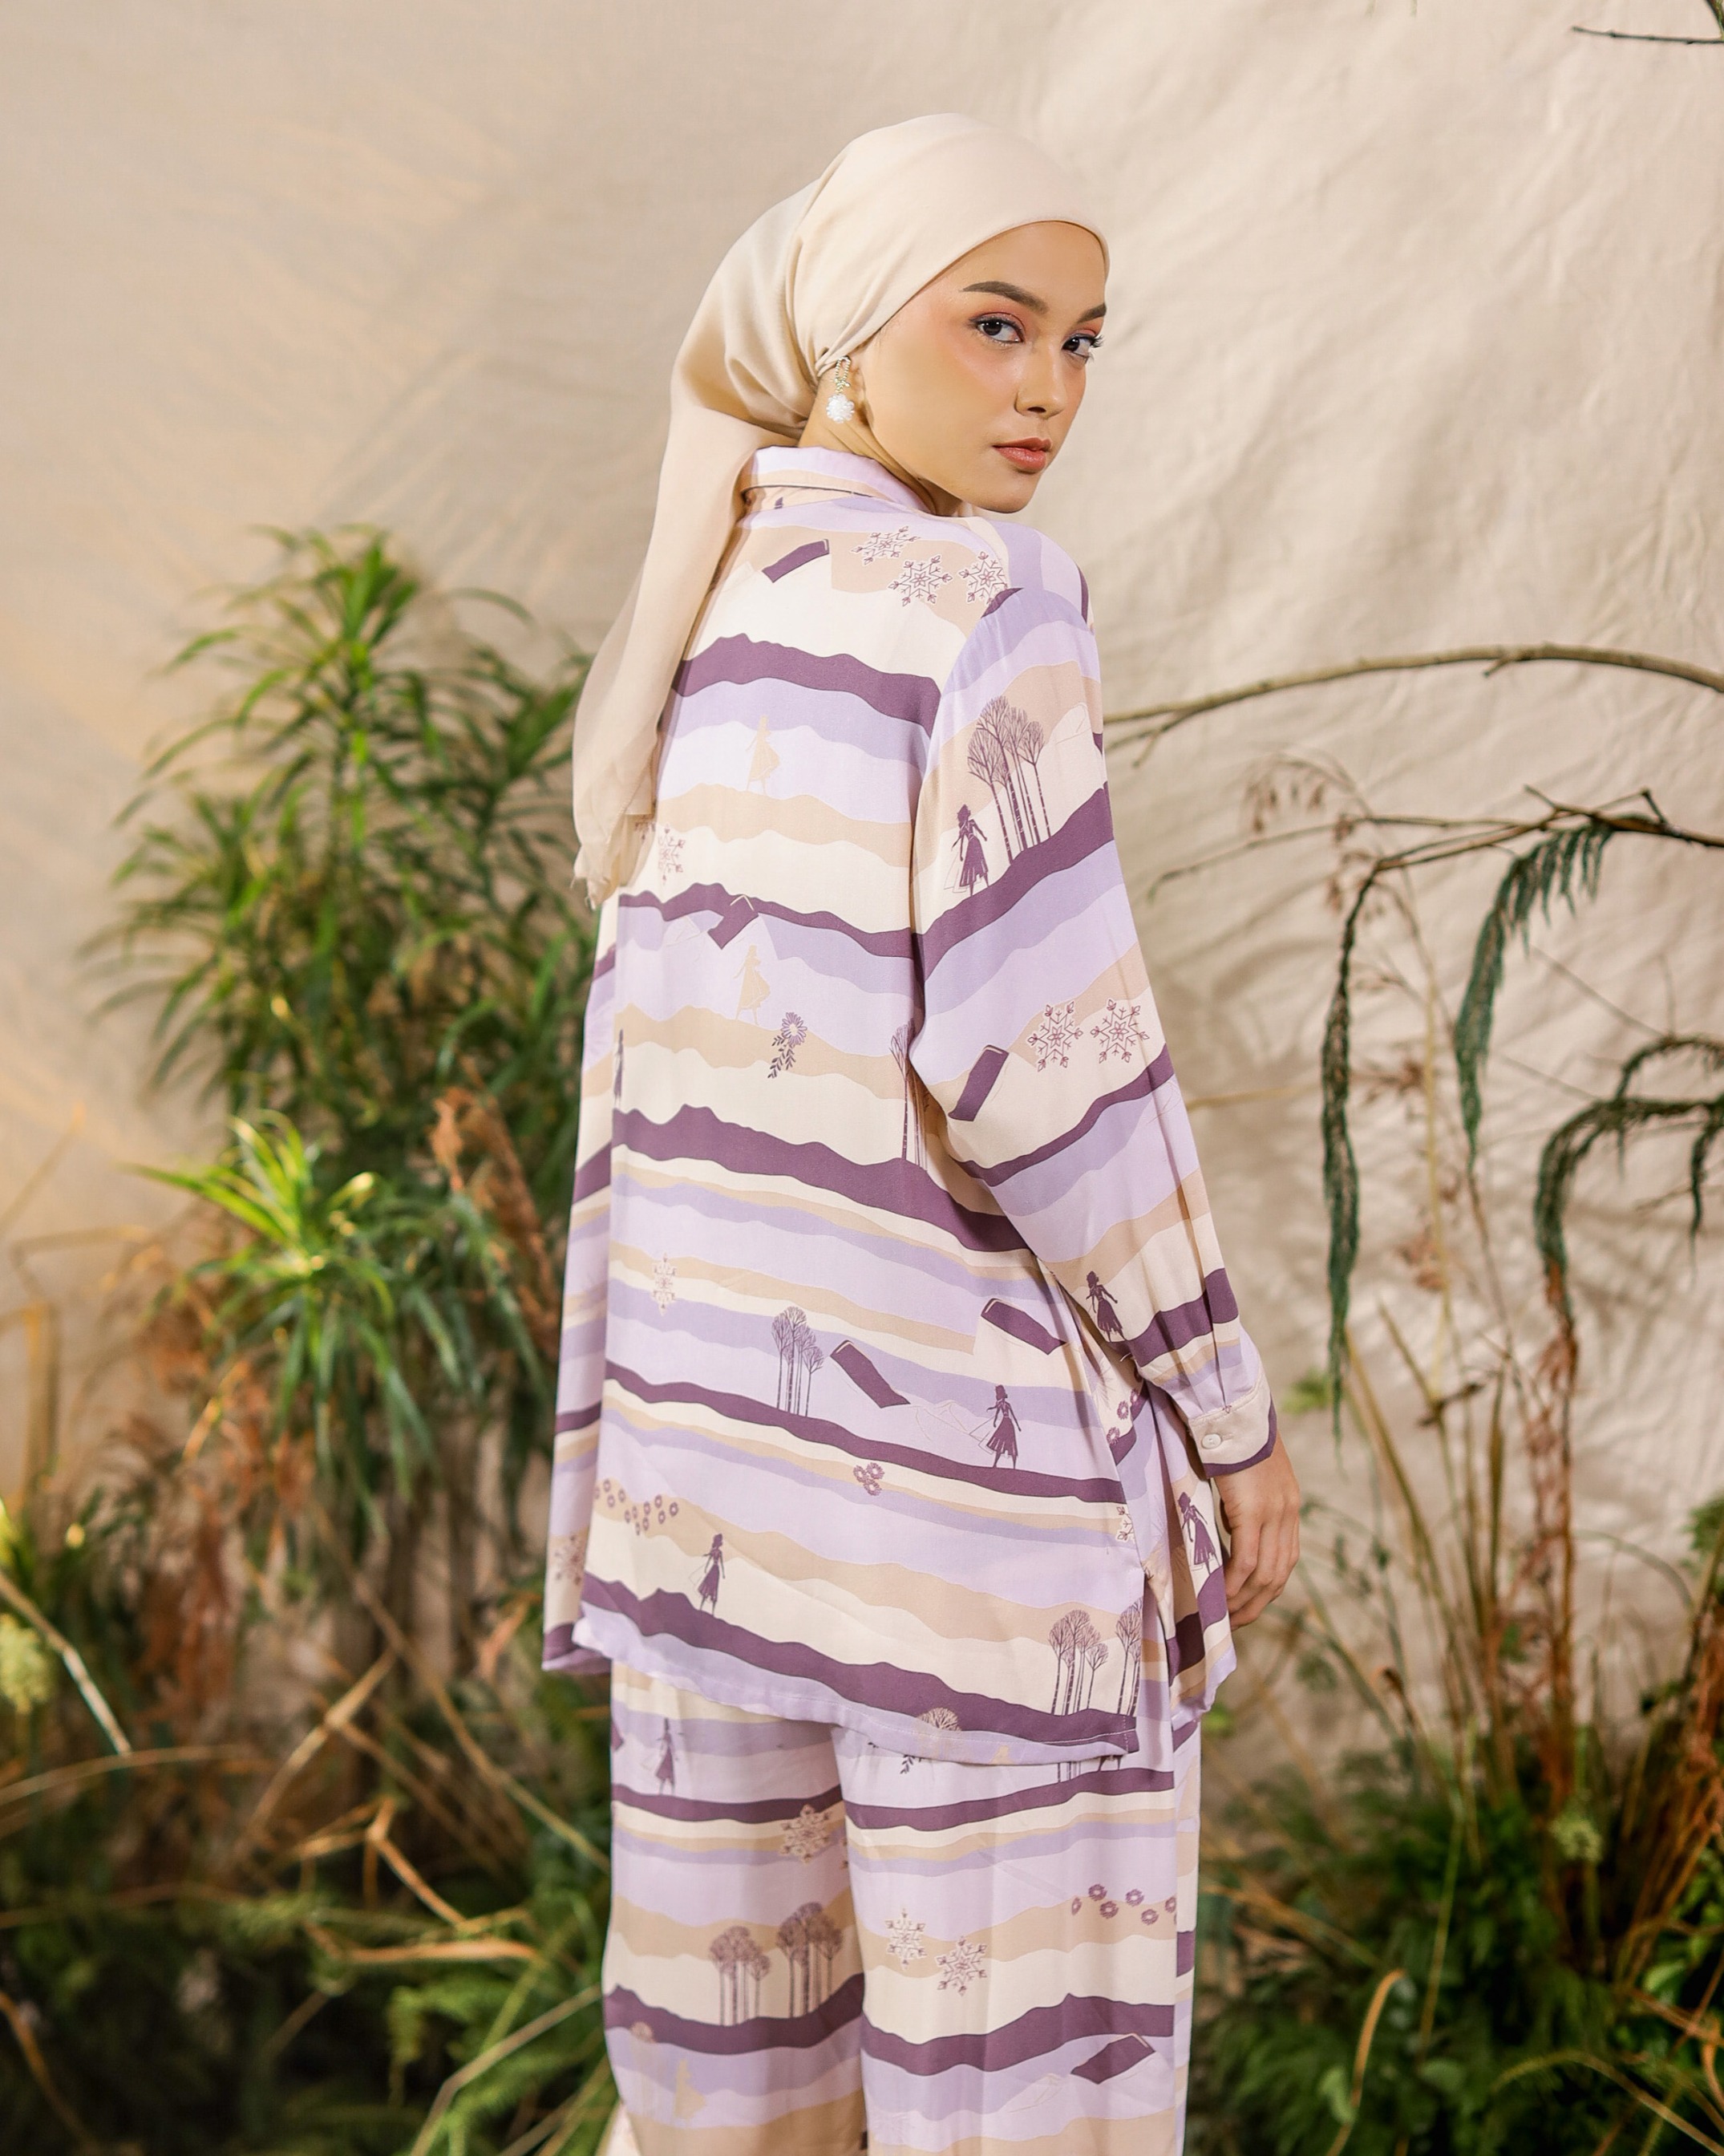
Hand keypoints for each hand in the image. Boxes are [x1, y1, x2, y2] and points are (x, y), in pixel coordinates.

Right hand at [1214, 1437, 1300, 1625]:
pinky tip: (1221, 1597)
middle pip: (1279, 1575)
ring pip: (1264, 1574)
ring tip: (1225, 1619)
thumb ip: (1244, 1503)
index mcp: (1288, 1505)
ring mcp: (1273, 1514)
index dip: (1268, 1588)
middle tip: (1236, 1624)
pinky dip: (1235, 1584)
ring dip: (1245, 1601)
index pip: (1285, 1559)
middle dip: (1258, 1605)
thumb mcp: (1245, 1477)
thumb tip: (1230, 1528)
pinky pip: (1246, 1561)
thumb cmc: (1229, 1437)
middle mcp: (1287, 1514)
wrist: (1231, 1412)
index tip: (1249, 1605)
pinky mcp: (1253, 1512)